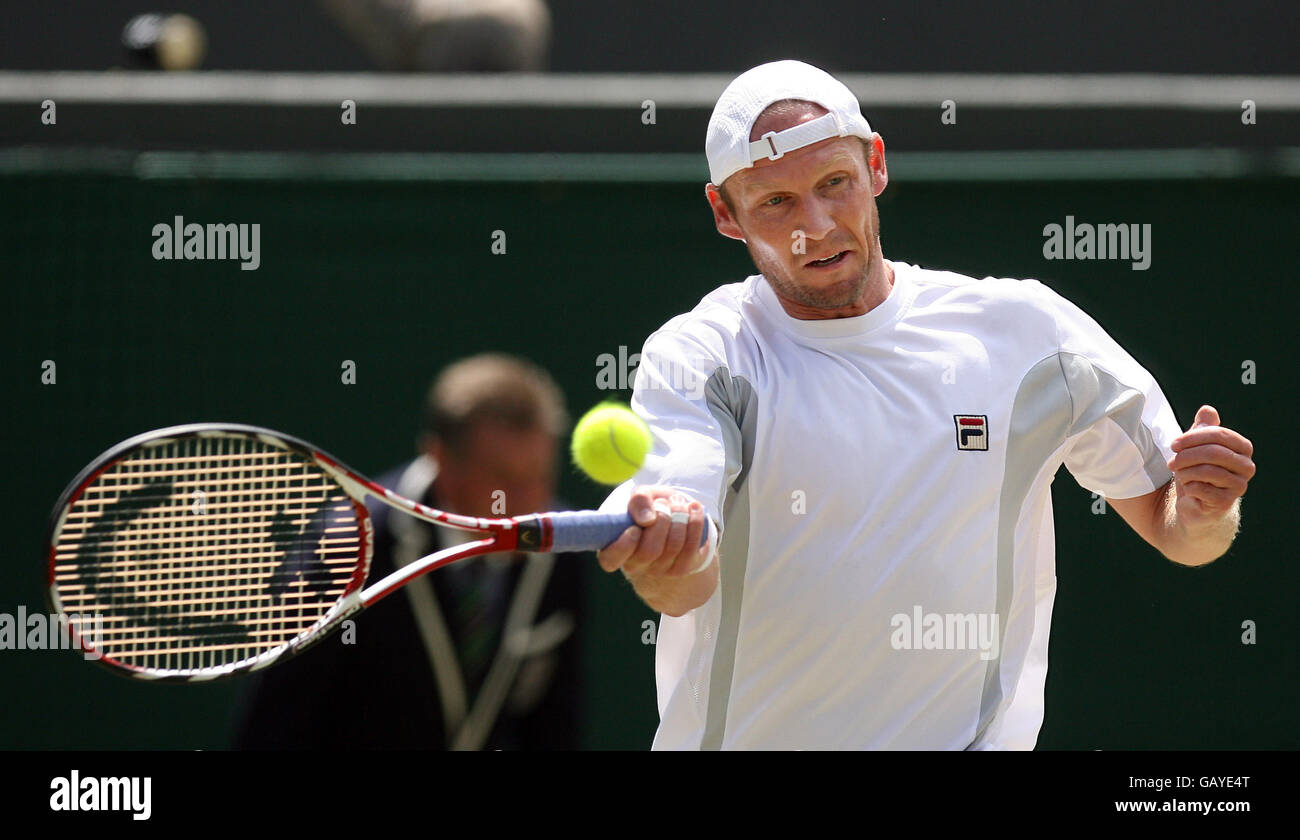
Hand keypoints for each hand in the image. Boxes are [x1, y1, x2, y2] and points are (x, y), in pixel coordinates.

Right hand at [597, 486, 709, 578]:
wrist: (674, 516)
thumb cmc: (650, 507)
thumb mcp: (641, 497)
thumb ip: (639, 501)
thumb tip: (647, 519)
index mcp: (615, 549)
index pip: (611, 559)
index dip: (623, 546)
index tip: (635, 528)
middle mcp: (635, 564)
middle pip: (650, 551)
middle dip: (662, 521)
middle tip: (664, 503)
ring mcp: (659, 569)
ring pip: (673, 546)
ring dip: (680, 518)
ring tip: (678, 502)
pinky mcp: (681, 568)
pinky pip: (691, 547)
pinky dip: (695, 523)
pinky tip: (694, 509)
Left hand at [1168, 405, 1254, 526]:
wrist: (1196, 502)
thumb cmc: (1198, 469)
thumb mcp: (1197, 446)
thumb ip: (1203, 428)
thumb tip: (1207, 410)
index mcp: (1242, 448)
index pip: (1219, 434)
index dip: (1193, 437)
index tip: (1174, 444)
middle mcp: (1246, 466)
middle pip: (1213, 452)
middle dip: (1186, 455)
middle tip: (1172, 462)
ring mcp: (1239, 485)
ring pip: (1207, 471)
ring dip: (1185, 471)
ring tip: (1178, 473)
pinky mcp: (1226, 502)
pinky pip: (1202, 489)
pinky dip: (1188, 486)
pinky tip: (1187, 487)